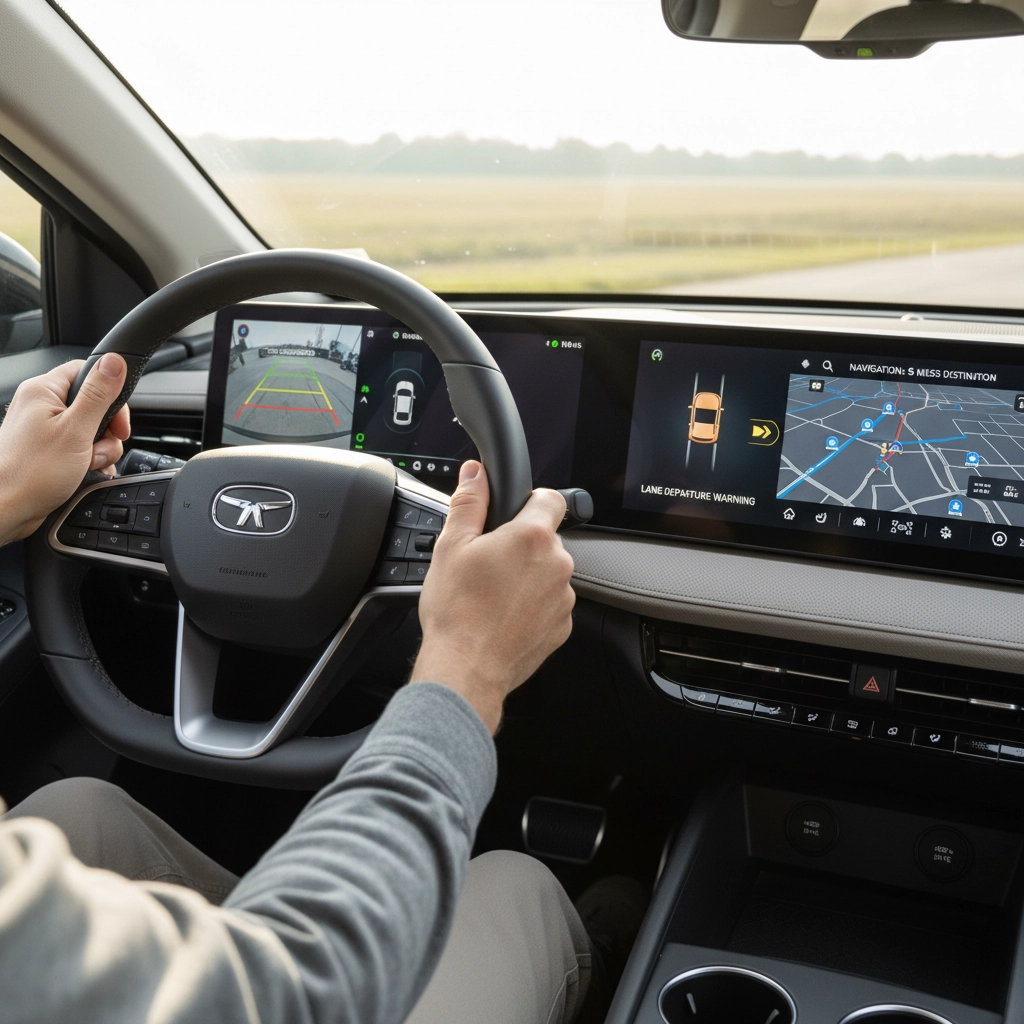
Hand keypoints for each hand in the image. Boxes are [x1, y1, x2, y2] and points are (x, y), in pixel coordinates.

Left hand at [0, 355, 130, 544]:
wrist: (6, 509)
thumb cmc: (31, 473)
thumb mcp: (76, 431)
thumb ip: (98, 395)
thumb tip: (114, 361)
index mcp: (43, 391)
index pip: (88, 372)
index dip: (110, 394)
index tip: (118, 421)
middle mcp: (40, 406)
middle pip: (93, 404)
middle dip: (106, 430)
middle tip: (100, 447)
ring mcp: (43, 428)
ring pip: (90, 428)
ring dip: (99, 449)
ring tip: (86, 464)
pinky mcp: (48, 448)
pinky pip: (79, 445)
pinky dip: (88, 459)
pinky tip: (83, 472)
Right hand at [410, 461, 574, 733]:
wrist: (466, 669)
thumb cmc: (456, 611)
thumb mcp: (451, 546)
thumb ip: (469, 502)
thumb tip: (475, 473)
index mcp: (532, 537)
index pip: (551, 499)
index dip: (530, 501)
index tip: (513, 514)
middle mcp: (557, 565)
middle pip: (546, 539)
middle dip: (521, 545)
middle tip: (488, 563)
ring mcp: (563, 598)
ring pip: (548, 572)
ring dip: (528, 576)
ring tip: (492, 594)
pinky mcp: (562, 626)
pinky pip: (550, 603)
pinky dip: (532, 605)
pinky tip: (503, 615)